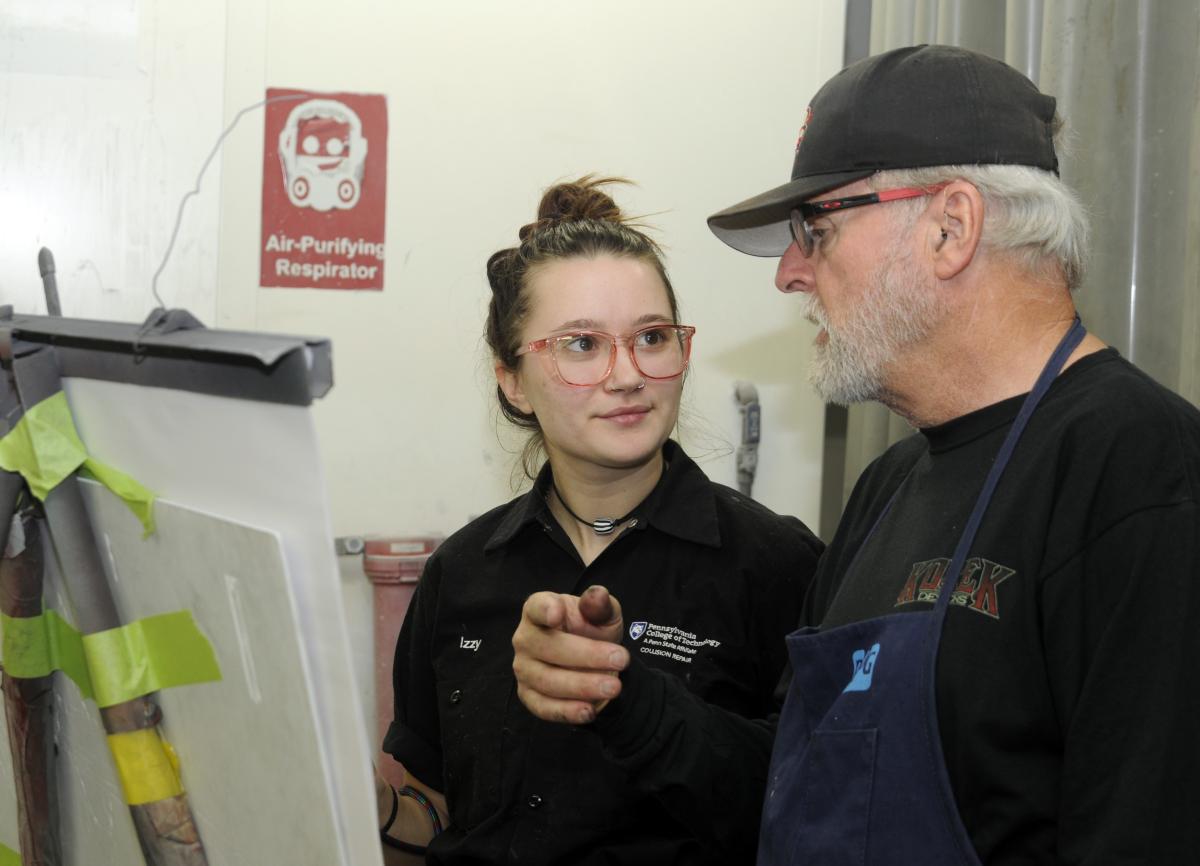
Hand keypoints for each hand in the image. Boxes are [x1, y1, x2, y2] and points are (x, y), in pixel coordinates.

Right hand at [512, 585, 628, 724]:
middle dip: (586, 655)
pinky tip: (589, 711)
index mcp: (538, 610)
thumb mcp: (604, 615)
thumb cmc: (592, 630)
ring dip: (582, 686)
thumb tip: (598, 596)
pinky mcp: (528, 695)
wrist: (594, 662)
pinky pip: (543, 707)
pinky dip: (566, 711)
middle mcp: (525, 638)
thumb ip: (600, 605)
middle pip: (548, 647)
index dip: (545, 610)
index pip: (537, 607)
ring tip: (613, 687)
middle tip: (621, 660)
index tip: (557, 614)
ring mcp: (524, 668)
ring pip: (547, 680)